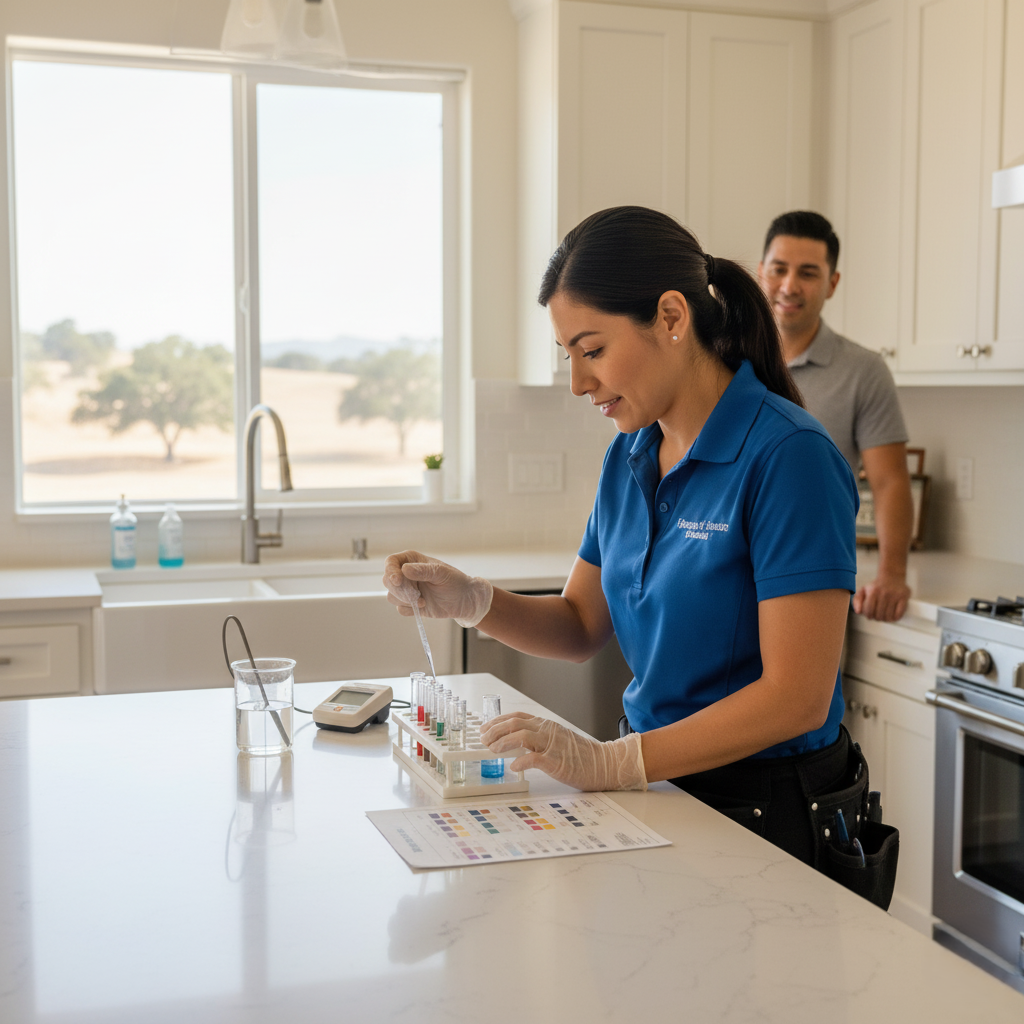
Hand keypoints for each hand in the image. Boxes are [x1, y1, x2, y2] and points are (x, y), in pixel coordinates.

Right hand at [382, 550, 493, 627]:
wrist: (464, 600)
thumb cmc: (455, 581)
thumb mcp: (441, 573)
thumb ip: (423, 571)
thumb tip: (404, 570)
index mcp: (411, 560)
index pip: (391, 562)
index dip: (390, 570)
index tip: (397, 580)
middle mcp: (406, 574)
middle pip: (387, 581)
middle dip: (400, 590)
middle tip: (415, 594)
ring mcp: (407, 590)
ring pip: (392, 596)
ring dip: (405, 600)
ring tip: (423, 600)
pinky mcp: (410, 604)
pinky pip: (400, 609)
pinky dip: (410, 609)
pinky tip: (424, 606)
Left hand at [481, 712, 646, 791]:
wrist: (604, 763)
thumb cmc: (581, 755)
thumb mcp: (557, 739)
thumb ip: (538, 737)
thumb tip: (515, 742)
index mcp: (546, 725)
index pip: (517, 717)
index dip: (497, 721)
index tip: (484, 728)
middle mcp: (547, 731)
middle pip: (514, 723)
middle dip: (494, 730)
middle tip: (483, 740)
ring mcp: (552, 745)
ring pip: (521, 736)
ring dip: (502, 742)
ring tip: (492, 750)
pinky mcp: (557, 761)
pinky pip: (534, 758)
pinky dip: (521, 761)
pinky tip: (513, 766)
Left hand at [852, 576, 910, 621]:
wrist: (892, 576)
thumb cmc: (876, 586)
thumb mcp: (863, 590)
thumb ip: (857, 600)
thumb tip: (858, 612)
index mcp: (873, 592)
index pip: (869, 611)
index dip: (868, 615)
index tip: (870, 615)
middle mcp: (884, 593)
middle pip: (879, 615)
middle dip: (877, 618)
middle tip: (878, 615)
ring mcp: (895, 595)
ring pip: (888, 616)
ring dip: (886, 619)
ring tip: (885, 616)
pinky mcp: (904, 597)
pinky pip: (899, 614)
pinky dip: (895, 618)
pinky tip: (893, 616)